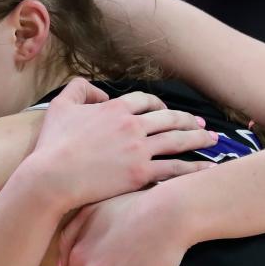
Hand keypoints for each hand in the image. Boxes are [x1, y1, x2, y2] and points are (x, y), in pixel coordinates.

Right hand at [29, 78, 216, 210]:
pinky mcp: (141, 174)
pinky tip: (207, 168)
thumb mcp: (60, 107)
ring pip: (177, 141)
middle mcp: (132, 125)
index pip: (146, 101)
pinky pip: (175, 169)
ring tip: (213, 140)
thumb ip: (79, 89)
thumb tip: (101, 93)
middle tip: (202, 124)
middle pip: (169, 119)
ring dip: (199, 139)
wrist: (51, 177)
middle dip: (189, 120)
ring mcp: (139, 150)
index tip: (168, 110)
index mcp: (116, 108)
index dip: (160, 104)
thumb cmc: (53, 145)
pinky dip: (194, 168)